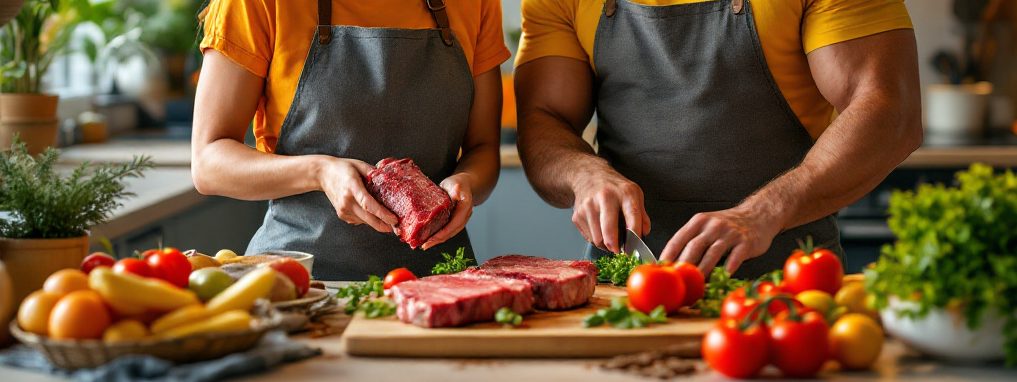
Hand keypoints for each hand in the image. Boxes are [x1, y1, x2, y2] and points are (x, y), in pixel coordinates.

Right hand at [317, 158, 398, 232]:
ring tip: (388, 219)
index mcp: (352, 187)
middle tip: (397, 227)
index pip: (368, 204)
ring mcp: (343, 210)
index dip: (382, 214)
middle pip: (368, 218)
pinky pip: (359, 220)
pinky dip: (368, 218)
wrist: (323, 174)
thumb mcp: (360, 165)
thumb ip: (374, 174)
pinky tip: (372, 213)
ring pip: (365, 221)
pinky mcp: (342, 215)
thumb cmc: (343, 168)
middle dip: (384, 225)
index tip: (394, 219)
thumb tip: (389, 181)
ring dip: (377, 222)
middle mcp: (346, 201)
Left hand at [422, 173, 473, 249]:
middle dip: (438, 240)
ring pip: (450, 233)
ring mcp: (460, 219)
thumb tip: (457, 190)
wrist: (463, 183)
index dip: (444, 232)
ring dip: (438, 240)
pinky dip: (439, 235)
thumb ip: (456, 189)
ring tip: (426, 245)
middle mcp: (464, 216)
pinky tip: (430, 238)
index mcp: (465, 208)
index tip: (432, 239)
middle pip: (452, 231)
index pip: (455, 223)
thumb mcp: (456, 183)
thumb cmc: (458, 182)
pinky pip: (447, 229)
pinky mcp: (454, 220)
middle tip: (425, 246)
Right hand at [571, 168, 649, 252]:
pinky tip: (600, 231)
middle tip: (619, 250)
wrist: (588, 176)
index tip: (634, 248)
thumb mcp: (634, 193)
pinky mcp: (577, 215)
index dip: (635, 237)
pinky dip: (596, 239)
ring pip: (597, 239)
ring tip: (610, 238)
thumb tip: (643, 234)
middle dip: (615, 247)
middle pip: (609, 231)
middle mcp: (605, 197)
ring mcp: (588, 206)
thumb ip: (642, 215)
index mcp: (625, 193)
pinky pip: (588, 238)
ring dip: (605, 245)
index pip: (632, 218)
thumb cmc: (614, 187)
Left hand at [659, 205, 781, 274]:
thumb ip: (692, 240)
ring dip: (703, 270)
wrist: (758, 214)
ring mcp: (730, 233)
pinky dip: (727, 268)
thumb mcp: (707, 225)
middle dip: (684, 265)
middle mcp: (713, 225)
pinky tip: (721, 278)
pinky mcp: (745, 242)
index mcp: (699, 221)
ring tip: (696, 285)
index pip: (679, 238)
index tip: (660, 269)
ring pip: (713, 253)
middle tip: (677, 281)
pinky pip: (735, 257)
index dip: (668, 254)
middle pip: (694, 247)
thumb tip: (673, 263)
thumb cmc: (728, 225)